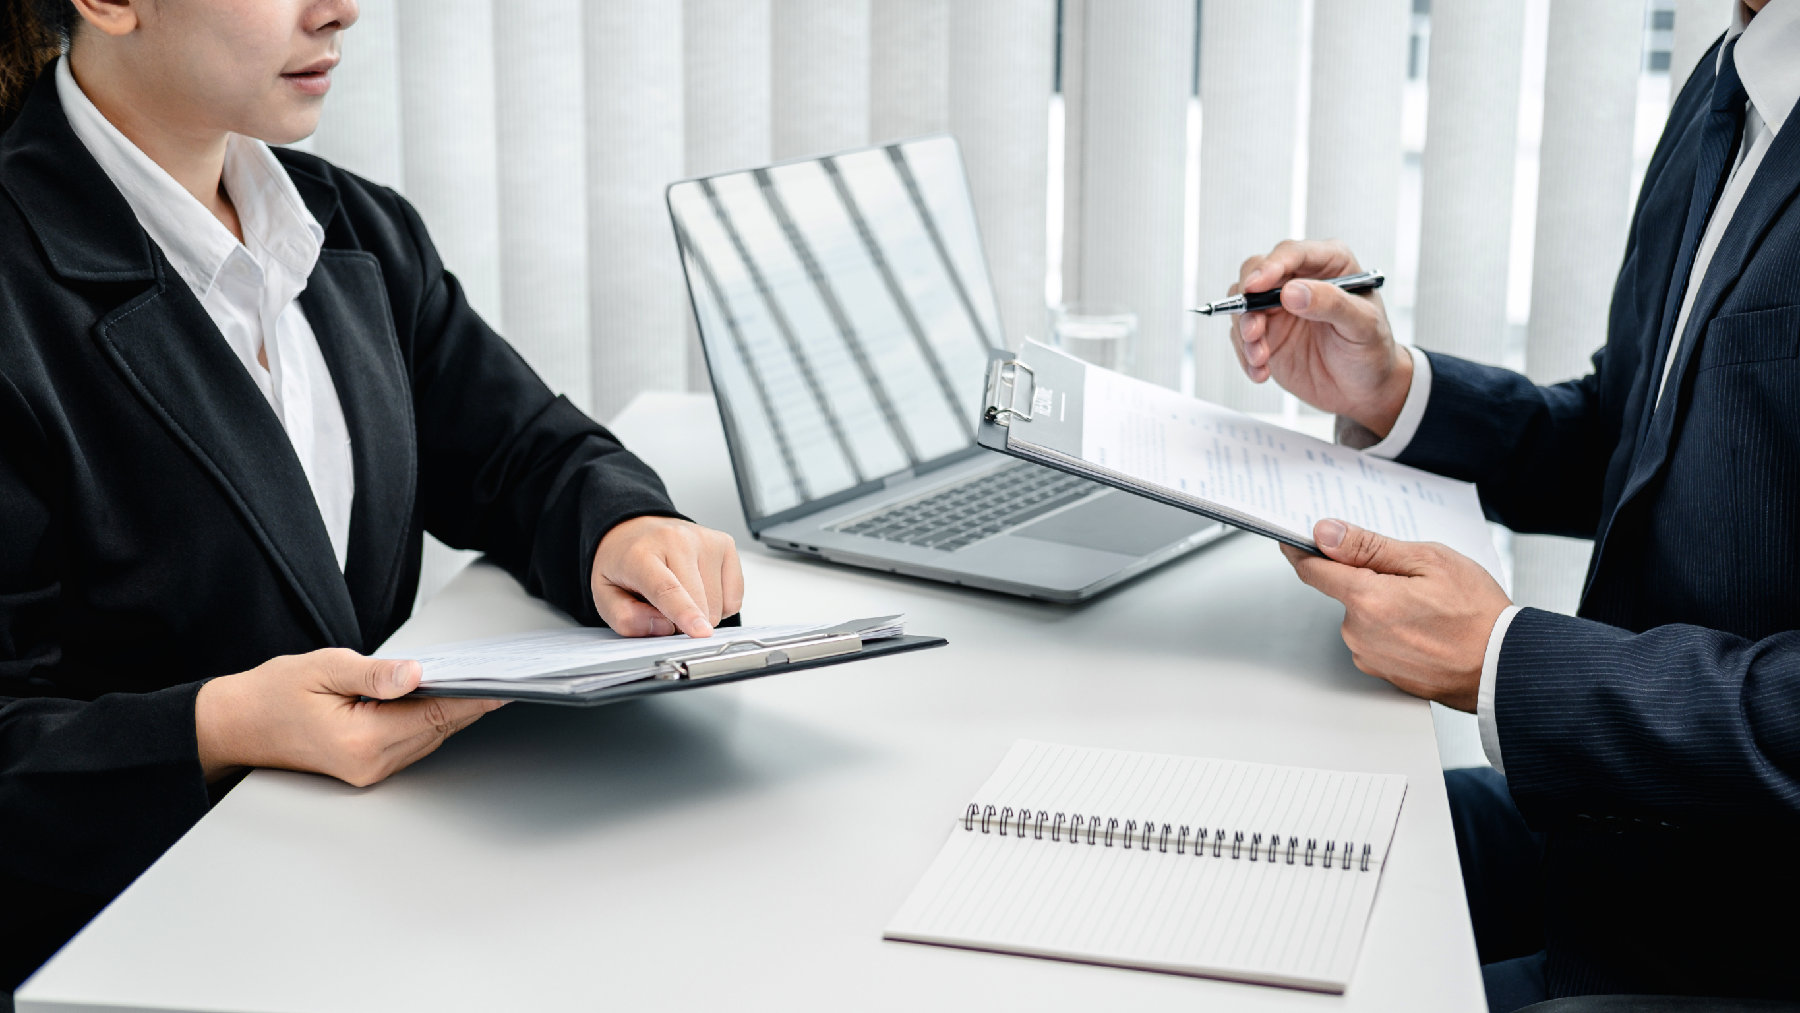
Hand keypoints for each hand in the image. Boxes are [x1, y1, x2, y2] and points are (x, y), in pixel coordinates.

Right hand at [195, 650, 502, 785]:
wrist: (236, 724)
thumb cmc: (272, 694)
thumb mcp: (325, 669)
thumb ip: (375, 674)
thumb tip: (416, 673)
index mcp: (361, 740)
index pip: (434, 716)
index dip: (472, 698)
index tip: (501, 685)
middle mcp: (370, 764)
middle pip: (438, 729)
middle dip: (468, 702)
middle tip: (498, 677)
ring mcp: (369, 770)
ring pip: (428, 737)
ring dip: (450, 711)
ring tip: (475, 681)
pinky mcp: (366, 767)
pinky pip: (412, 741)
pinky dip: (429, 720)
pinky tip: (438, 697)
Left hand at [591, 516, 743, 637]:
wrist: (637, 529)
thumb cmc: (624, 563)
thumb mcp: (605, 596)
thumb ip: (626, 619)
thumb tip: (664, 627)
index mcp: (641, 554)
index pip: (667, 588)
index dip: (685, 613)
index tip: (701, 631)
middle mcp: (677, 540)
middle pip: (699, 602)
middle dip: (686, 623)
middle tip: (664, 609)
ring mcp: (705, 540)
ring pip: (718, 604)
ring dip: (702, 613)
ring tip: (681, 594)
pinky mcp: (725, 544)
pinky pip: (734, 597)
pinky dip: (719, 604)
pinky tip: (700, 588)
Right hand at [1230, 240, 1411, 436]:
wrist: (1364, 390)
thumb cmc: (1372, 350)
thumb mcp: (1363, 326)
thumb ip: (1331, 304)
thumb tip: (1292, 291)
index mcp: (1330, 264)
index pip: (1293, 253)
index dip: (1270, 266)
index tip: (1256, 286)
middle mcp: (1300, 280)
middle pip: (1255, 272)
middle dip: (1248, 301)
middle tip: (1253, 329)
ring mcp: (1279, 307)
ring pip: (1243, 304)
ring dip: (1245, 332)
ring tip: (1261, 358)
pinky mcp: (1266, 333)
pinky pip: (1241, 336)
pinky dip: (1245, 355)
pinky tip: (1261, 371)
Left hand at [1279, 519, 1510, 711]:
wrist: (1503, 667)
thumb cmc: (1477, 616)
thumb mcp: (1429, 561)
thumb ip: (1369, 546)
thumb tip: (1326, 533)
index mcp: (1366, 599)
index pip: (1312, 569)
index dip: (1302, 549)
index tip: (1294, 538)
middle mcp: (1358, 632)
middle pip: (1345, 591)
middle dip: (1367, 576)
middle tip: (1410, 574)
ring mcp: (1369, 655)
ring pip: (1362, 615)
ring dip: (1383, 604)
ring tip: (1428, 605)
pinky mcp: (1383, 671)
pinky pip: (1376, 638)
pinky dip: (1393, 627)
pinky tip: (1425, 626)